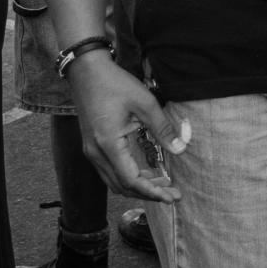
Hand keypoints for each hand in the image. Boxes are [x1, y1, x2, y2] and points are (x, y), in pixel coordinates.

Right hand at [67, 54, 186, 202]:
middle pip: (122, 186)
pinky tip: (147, 172)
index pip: (131, 181)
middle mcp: (96, 153)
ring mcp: (92, 151)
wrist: (86, 70)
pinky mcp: (93, 146)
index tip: (172, 196)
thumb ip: (162, 128)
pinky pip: (110, 172)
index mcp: (108, 144)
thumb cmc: (114, 83)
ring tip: (164, 185)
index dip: (152, 192)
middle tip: (173, 194)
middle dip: (149, 193)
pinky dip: (129, 177)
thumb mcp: (145, 102)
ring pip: (115, 182)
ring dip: (139, 187)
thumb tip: (180, 149)